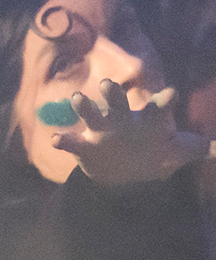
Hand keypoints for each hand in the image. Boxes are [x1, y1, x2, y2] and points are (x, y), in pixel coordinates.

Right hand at [52, 82, 214, 185]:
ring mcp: (102, 131)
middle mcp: (123, 119)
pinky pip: (72, 141)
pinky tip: (58, 139)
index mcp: (148, 119)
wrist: (125, 174)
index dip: (165, 99)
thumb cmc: (155, 154)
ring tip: (77, 99)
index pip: (159, 105)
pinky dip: (64, 140)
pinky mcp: (85, 146)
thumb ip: (201, 147)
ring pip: (90, 113)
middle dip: (112, 92)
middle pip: (117, 100)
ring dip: (83, 106)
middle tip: (108, 85)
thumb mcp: (179, 152)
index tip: (172, 94)